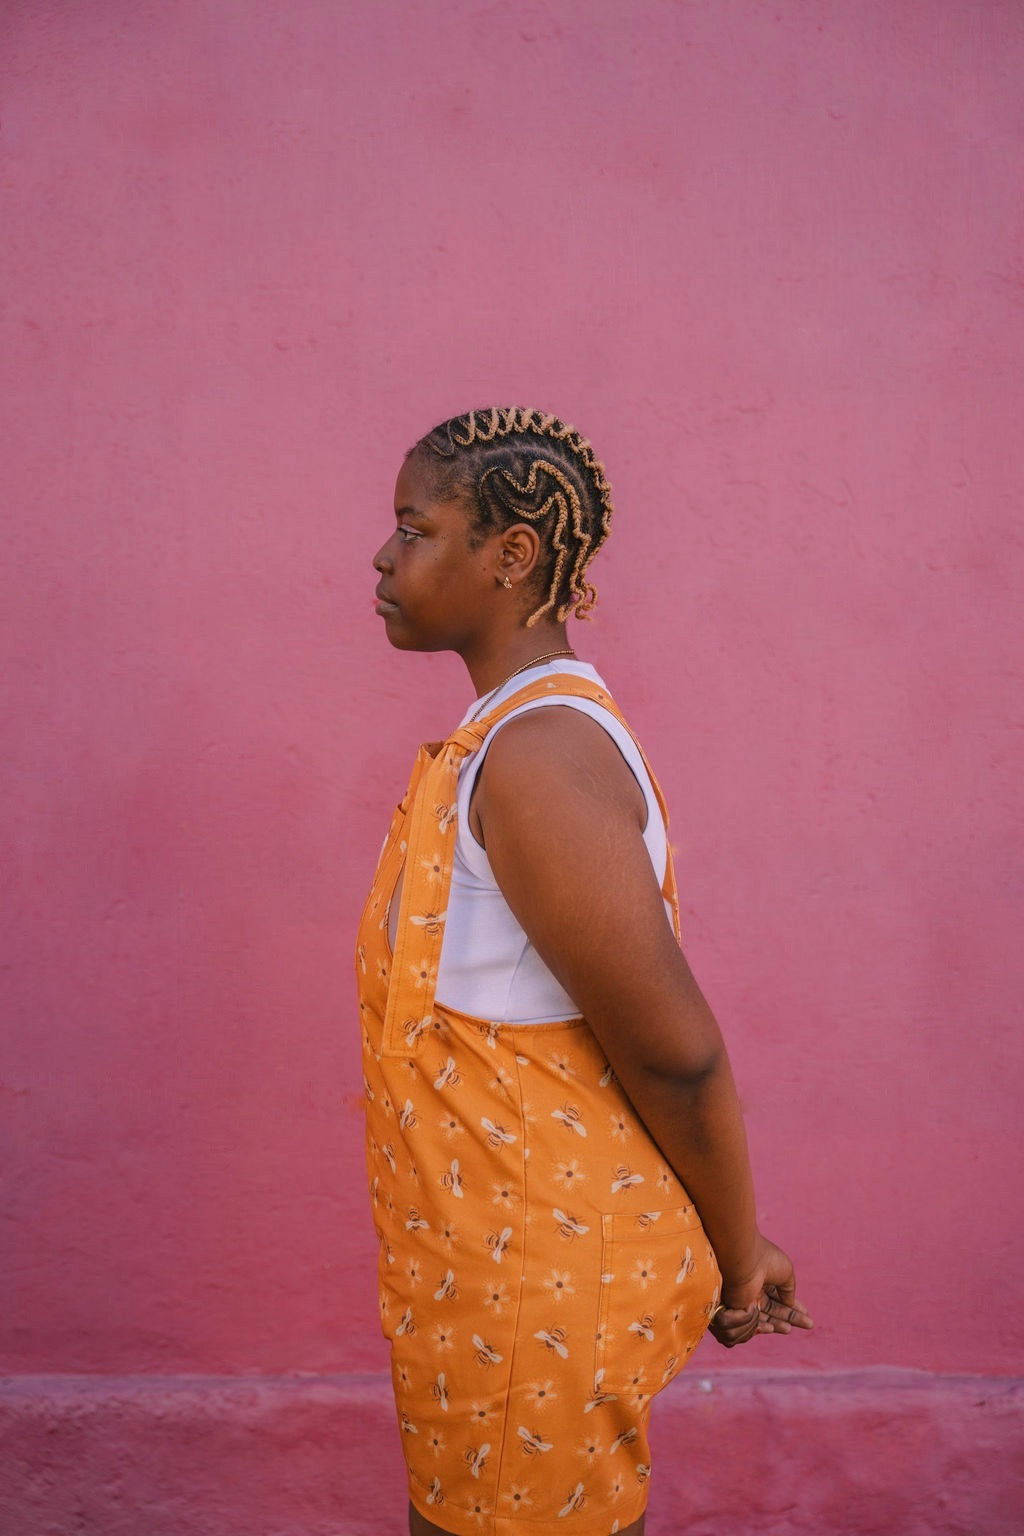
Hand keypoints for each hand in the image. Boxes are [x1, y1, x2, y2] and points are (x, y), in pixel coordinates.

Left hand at [708, 1234, 812, 1349]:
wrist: (743, 1262)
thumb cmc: (766, 1261)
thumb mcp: (786, 1271)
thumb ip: (789, 1290)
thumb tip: (791, 1303)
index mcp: (765, 1277)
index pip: (781, 1296)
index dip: (794, 1307)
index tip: (807, 1315)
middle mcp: (755, 1288)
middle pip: (775, 1309)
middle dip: (791, 1318)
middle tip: (808, 1325)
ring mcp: (746, 1299)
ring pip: (764, 1317)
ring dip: (778, 1325)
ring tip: (788, 1329)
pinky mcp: (737, 1309)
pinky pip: (751, 1324)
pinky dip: (762, 1328)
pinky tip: (771, 1328)